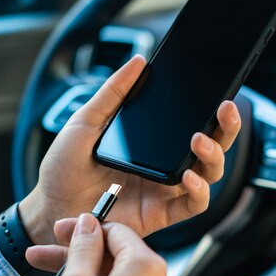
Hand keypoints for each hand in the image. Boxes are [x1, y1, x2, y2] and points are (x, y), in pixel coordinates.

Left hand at [20, 55, 240, 244]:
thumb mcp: (85, 122)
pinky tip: (187, 176)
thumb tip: (138, 62)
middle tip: (225, 109)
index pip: (190, 123)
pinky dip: (198, 191)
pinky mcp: (161, 213)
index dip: (211, 110)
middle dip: (226, 129)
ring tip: (199, 140)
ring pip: (209, 174)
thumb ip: (112, 93)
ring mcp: (164, 190)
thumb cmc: (64, 168)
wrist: (50, 206)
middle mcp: (163, 165)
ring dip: (212, 156)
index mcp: (150, 142)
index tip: (219, 91)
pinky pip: (193, 204)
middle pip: (210, 147)